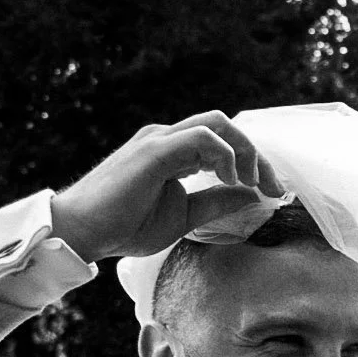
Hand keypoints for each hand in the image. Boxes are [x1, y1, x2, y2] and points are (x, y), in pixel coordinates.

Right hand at [49, 112, 285, 261]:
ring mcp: (159, 140)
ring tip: (252, 183)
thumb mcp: (185, 215)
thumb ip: (217, 201)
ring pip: (216, 124)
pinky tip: (229, 179)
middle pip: (226, 126)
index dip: (255, 162)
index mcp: (175, 151)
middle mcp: (168, 138)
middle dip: (257, 155)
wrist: (83, 232)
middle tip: (273, 187)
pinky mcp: (154, 150)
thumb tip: (252, 194)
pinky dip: (224, 154)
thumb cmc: (125, 225)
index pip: (225, 141)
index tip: (274, 192)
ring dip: (245, 152)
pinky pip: (201, 137)